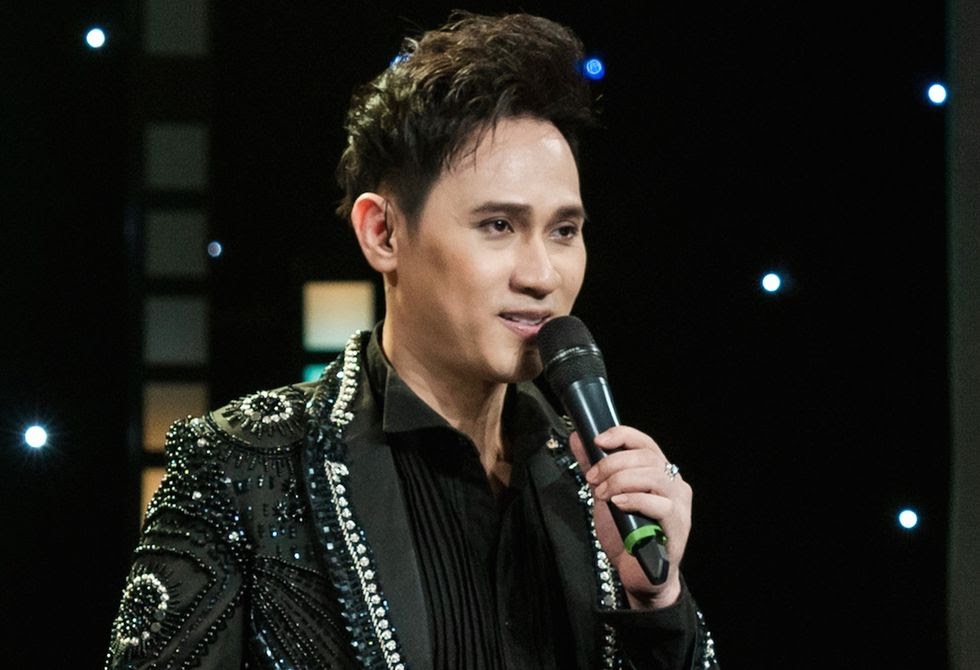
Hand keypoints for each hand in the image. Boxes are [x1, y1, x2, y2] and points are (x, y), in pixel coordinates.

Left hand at [569, 425, 691, 609]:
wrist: (638, 574)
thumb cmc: (627, 534)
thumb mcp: (606, 494)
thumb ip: (595, 466)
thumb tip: (578, 438)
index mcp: (660, 472)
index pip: (645, 443)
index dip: (622, 436)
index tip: (597, 441)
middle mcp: (675, 484)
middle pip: (646, 457)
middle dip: (612, 464)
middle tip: (592, 479)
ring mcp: (680, 505)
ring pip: (654, 477)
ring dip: (621, 481)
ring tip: (602, 495)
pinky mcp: (678, 527)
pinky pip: (661, 505)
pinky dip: (635, 500)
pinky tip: (618, 504)